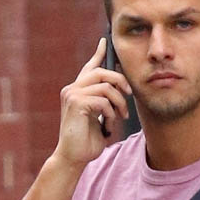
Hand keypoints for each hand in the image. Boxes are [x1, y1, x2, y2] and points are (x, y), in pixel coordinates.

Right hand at [54, 38, 130, 169]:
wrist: (73, 158)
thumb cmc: (86, 142)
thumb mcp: (98, 117)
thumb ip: (103, 101)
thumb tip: (117, 89)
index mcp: (77, 91)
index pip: (89, 67)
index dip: (98, 53)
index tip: (105, 41)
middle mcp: (72, 89)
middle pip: (102, 71)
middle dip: (120, 82)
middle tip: (128, 95)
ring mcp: (72, 95)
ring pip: (105, 86)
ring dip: (118, 102)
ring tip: (120, 117)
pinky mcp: (75, 104)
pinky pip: (102, 100)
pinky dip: (111, 113)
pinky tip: (109, 125)